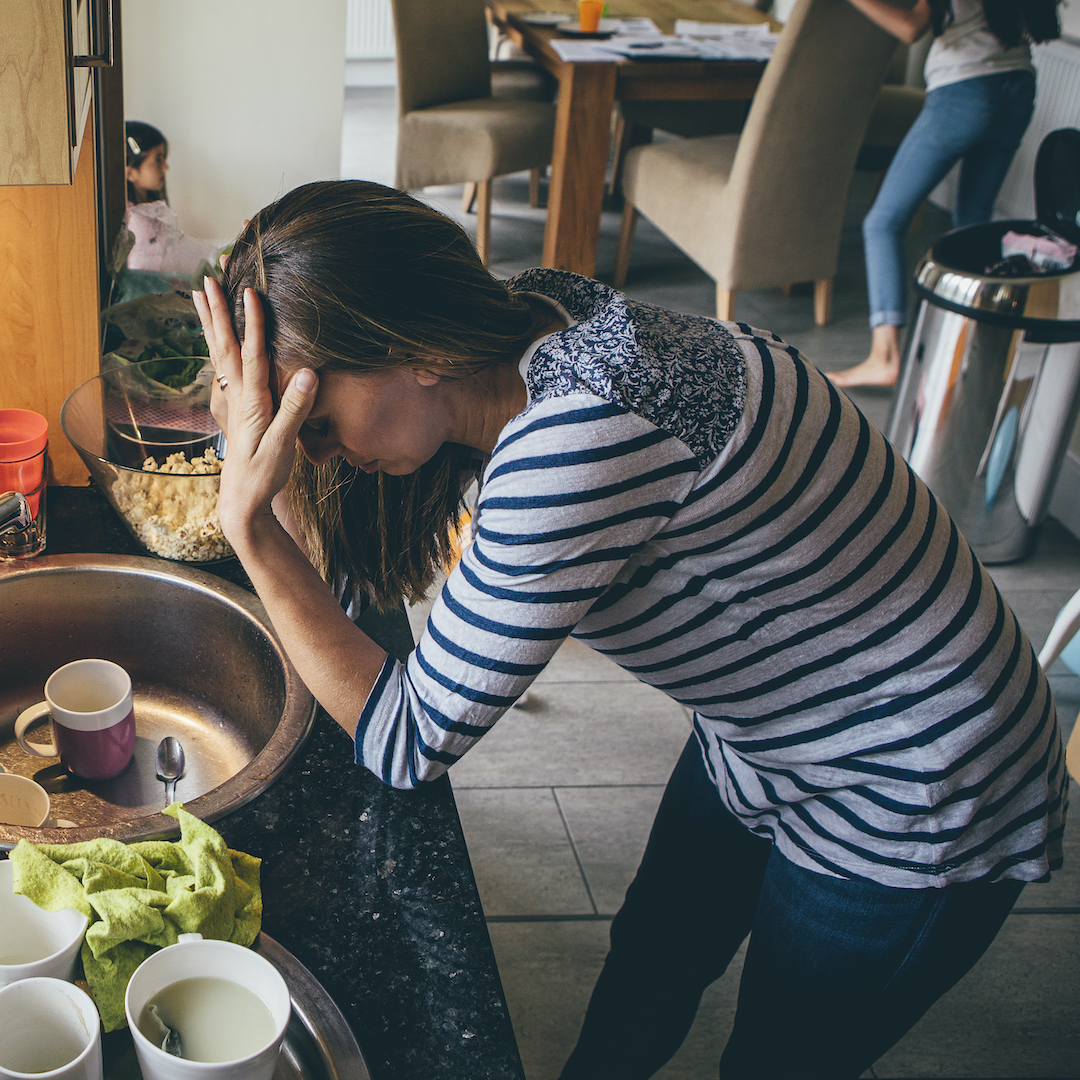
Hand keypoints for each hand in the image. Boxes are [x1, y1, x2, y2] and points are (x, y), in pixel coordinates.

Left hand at [192, 278, 318, 545]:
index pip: (251, 353)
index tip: (249, 292)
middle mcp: (238, 396)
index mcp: (251, 401)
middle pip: (224, 345)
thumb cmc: (264, 475)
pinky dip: (217, 345)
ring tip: (200, 296)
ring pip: (219, 353)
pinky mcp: (236, 408)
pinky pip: (223, 367)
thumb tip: (309, 373)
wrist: (242, 500)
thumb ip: (295, 409)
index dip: (252, 323)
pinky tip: (215, 337)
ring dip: (211, 322)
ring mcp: (234, 401)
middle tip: (208, 279)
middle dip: (217, 311)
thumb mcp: (284, 445)